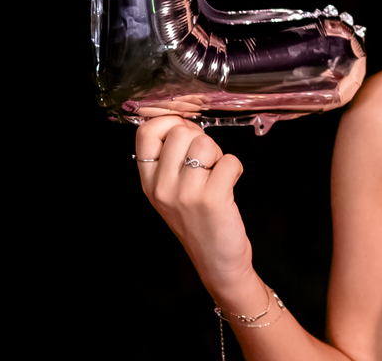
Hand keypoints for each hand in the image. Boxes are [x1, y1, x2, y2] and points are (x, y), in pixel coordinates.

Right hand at [135, 116, 256, 294]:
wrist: (216, 261)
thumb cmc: (198, 220)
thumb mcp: (171, 191)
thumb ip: (170, 158)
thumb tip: (182, 120)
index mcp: (148, 181)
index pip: (145, 132)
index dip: (170, 123)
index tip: (186, 135)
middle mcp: (162, 186)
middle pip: (180, 131)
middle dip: (200, 138)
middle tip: (206, 161)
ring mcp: (185, 193)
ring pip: (205, 142)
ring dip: (218, 154)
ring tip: (216, 174)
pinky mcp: (211, 198)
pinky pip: (229, 160)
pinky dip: (236, 168)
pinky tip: (230, 183)